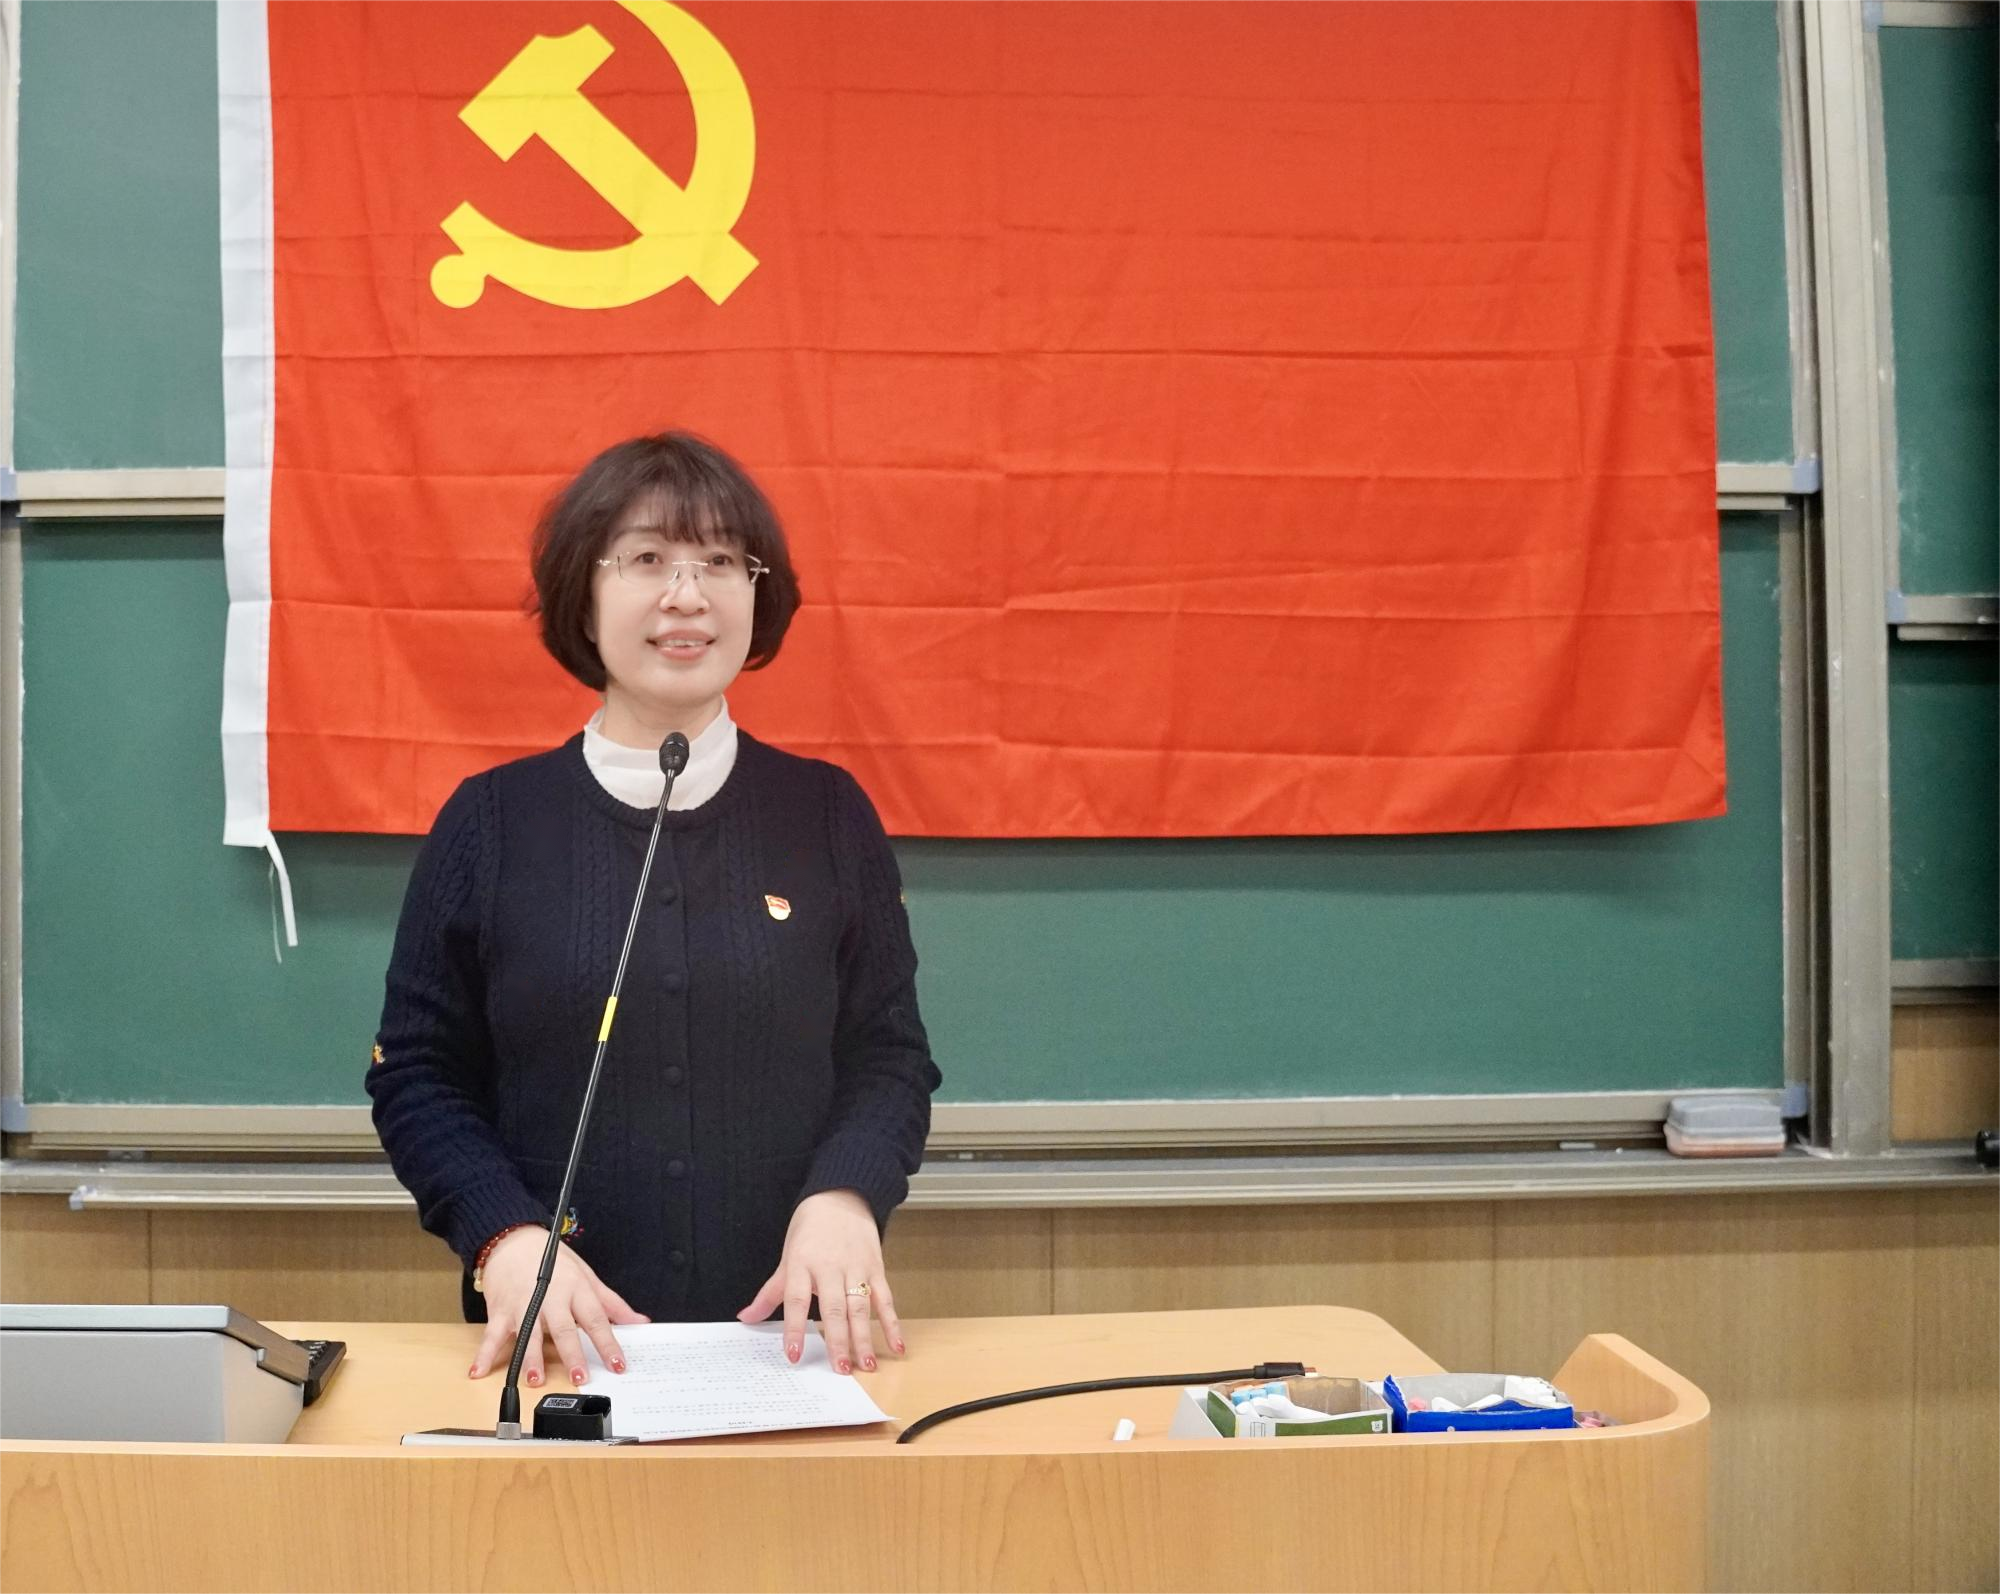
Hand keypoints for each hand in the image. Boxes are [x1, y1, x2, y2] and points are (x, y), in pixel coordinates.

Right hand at [468, 1226, 649, 1387]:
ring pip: (529, 1334)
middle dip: (572, 1354)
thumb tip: (640, 1322)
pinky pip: (491, 1335)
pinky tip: (478, 1372)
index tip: (618, 1365)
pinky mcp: (501, 1310)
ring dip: (531, 1358)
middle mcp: (551, 1298)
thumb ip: (612, 1303)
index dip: (608, 1343)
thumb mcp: (587, 1276)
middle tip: (580, 1378)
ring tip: (536, 1380)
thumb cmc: (553, 1259)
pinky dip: (484, 1354)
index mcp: (576, 1289)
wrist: (513, 1239)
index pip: (596, 1319)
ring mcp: (523, 1305)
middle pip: (563, 1328)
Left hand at [736, 1189, 904, 1374]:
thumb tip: (746, 1317)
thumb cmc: (810, 1229)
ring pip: (860, 1307)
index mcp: (802, 1264)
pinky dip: (892, 1322)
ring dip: (864, 1338)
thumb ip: (770, 1292)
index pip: (796, 1300)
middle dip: (838, 1340)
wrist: (841, 1195)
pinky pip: (885, 1298)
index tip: (793, 1355)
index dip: (794, 1329)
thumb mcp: (787, 1257)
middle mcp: (830, 1267)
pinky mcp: (876, 1267)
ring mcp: (856, 1268)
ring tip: (866, 1365)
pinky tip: (896, 1345)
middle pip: (834, 1308)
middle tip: (840, 1369)